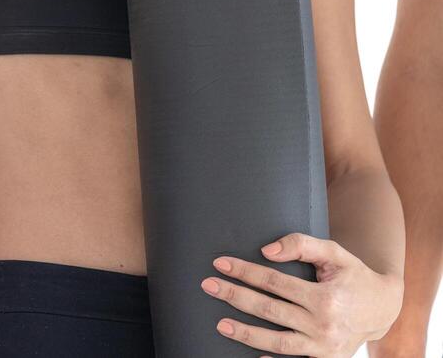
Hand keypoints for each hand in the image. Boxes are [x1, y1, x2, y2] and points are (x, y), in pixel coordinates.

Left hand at [202, 232, 403, 355]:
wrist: (383, 308)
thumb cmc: (353, 275)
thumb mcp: (334, 253)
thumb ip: (301, 244)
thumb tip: (266, 251)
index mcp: (326, 297)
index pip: (275, 282)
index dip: (245, 272)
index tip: (220, 263)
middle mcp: (325, 325)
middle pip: (270, 310)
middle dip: (235, 296)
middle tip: (208, 286)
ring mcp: (325, 347)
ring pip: (278, 341)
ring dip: (246, 334)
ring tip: (220, 324)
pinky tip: (250, 357)